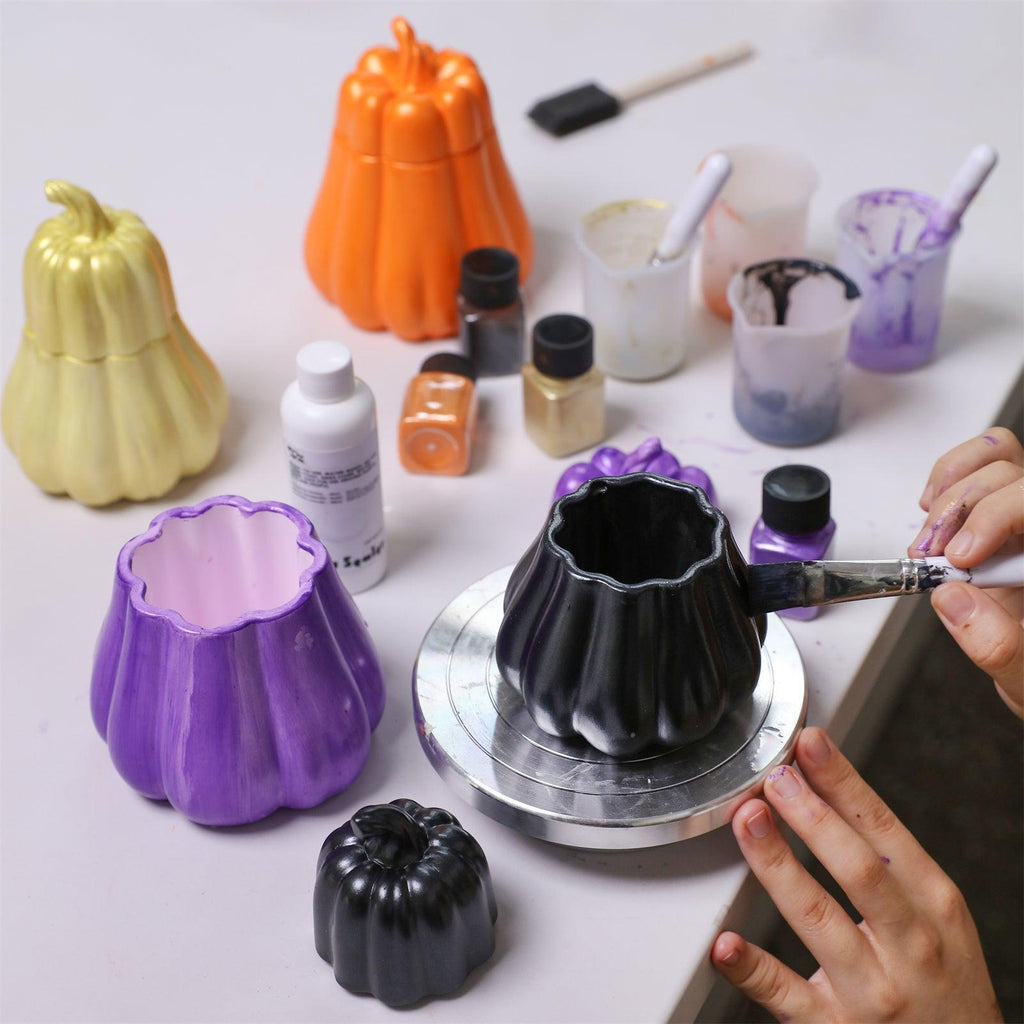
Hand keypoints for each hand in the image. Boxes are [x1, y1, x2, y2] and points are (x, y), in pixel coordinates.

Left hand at [711, 728, 1001, 1022]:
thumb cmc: (946, 985)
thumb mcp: (940, 917)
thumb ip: (888, 860)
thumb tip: (829, 788)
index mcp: (935, 906)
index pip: (884, 831)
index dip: (843, 783)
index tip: (809, 744)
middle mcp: (908, 946)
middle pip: (856, 868)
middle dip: (812, 816)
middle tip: (775, 777)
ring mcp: (871, 990)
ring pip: (817, 919)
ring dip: (777, 865)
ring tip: (748, 821)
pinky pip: (787, 996)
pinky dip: (753, 968)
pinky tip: (725, 943)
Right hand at [909, 427, 1023, 716]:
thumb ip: (999, 643)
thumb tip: (955, 600)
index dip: (996, 515)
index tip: (960, 557)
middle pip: (1010, 476)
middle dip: (959, 513)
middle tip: (931, 558)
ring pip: (996, 458)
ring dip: (949, 495)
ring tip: (930, 541)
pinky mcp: (1002, 513)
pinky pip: (981, 464)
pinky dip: (946, 478)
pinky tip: (933, 512)